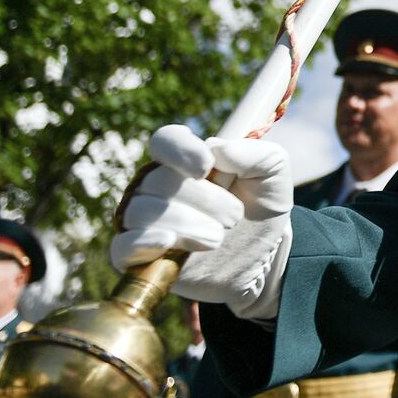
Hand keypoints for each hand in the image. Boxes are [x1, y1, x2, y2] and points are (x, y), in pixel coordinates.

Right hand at [110, 125, 292, 319]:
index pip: (165, 141)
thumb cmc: (263, 206)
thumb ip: (257, 153)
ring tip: (218, 237)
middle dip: (205, 200)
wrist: (263, 256)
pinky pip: (122, 247)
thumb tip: (217, 148)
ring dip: (188, 224)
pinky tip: (167, 242)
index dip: (181, 151)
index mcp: (185, 159)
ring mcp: (144, 221)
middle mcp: (157, 186)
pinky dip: (142, 243)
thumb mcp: (274, 173)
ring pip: (144, 211)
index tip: (206, 166)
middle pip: (159, 181)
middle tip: (235, 217)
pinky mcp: (140, 257)